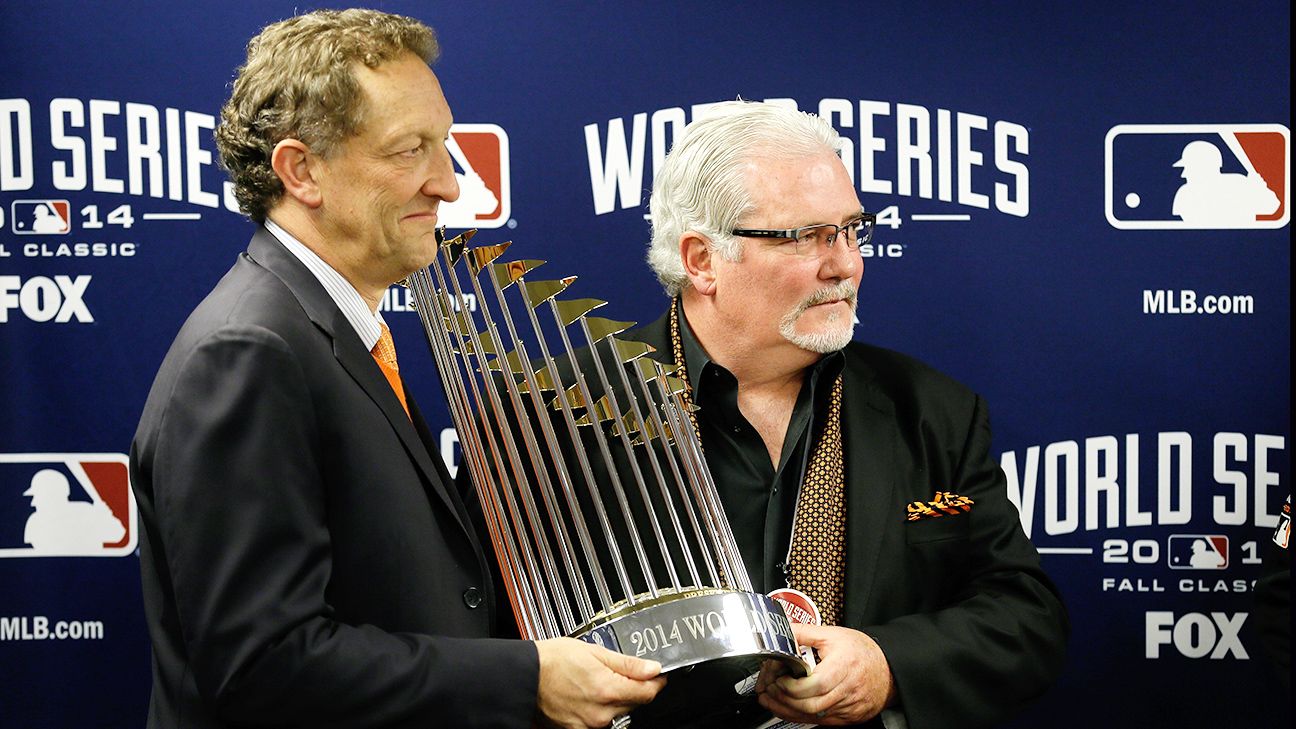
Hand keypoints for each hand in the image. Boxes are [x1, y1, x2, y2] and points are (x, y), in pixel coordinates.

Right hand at [534, 637, 666, 728]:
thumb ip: (628, 663)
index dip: (656, 681)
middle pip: (633, 703)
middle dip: (633, 688)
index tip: (657, 674)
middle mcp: (601, 713)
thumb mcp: (595, 652)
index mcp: (608, 690)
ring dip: (615, 699)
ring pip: (616, 713)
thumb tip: (652, 668)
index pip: (648, 692)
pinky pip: (599, 721)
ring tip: (596, 681)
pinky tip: (587, 695)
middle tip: (619, 672)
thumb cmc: (553, 661)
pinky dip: (599, 709)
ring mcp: (589, 725)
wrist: (525, 676)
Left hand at [756, 624, 894, 724]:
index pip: (814, 685)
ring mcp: (849, 708)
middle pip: (811, 704)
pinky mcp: (848, 718)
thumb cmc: (863, 651)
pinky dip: (801, 716)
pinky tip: (788, 708)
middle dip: (784, 699)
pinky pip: (821, 722)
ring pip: (814, 717)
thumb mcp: (832, 634)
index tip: (777, 678)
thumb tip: (781, 630)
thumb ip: (804, 632)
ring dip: (788, 710)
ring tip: (771, 699)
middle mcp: (848, 691)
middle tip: (768, 689)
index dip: (791, 685)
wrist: (889, 668)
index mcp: (844, 667)